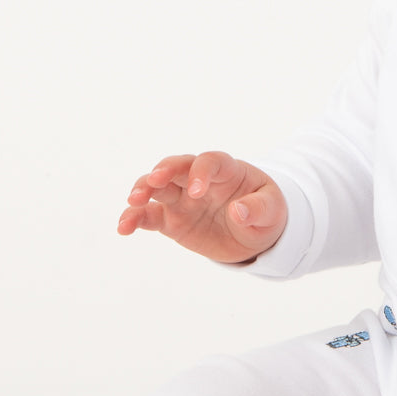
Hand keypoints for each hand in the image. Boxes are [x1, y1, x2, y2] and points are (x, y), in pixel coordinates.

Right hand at [117, 152, 286, 263]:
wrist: (254, 234)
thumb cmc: (265, 212)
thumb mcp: (272, 211)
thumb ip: (258, 209)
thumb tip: (238, 212)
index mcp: (225, 170)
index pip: (209, 162)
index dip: (201, 172)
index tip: (198, 192)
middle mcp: (198, 180)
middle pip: (175, 167)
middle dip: (163, 171)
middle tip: (153, 181)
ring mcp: (182, 199)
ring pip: (156, 188)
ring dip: (142, 190)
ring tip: (132, 203)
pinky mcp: (171, 220)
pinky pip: (149, 216)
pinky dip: (134, 219)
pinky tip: (124, 227)